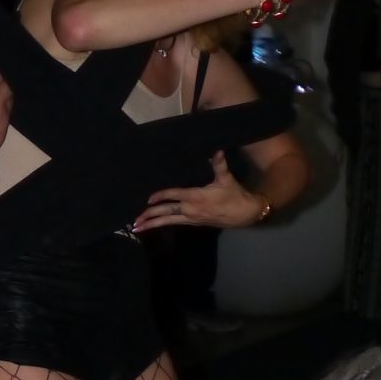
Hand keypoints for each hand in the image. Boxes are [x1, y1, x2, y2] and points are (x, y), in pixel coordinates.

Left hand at [134, 151, 263, 233]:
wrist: (245, 214)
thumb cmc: (235, 196)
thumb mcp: (227, 179)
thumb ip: (219, 165)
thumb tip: (217, 151)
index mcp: (196, 197)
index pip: (174, 196)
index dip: (160, 196)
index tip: (148, 198)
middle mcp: (191, 210)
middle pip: (167, 213)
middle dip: (150, 216)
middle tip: (135, 222)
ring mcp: (192, 218)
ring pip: (169, 221)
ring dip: (153, 224)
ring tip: (138, 228)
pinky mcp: (195, 223)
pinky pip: (175, 223)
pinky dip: (164, 223)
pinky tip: (156, 224)